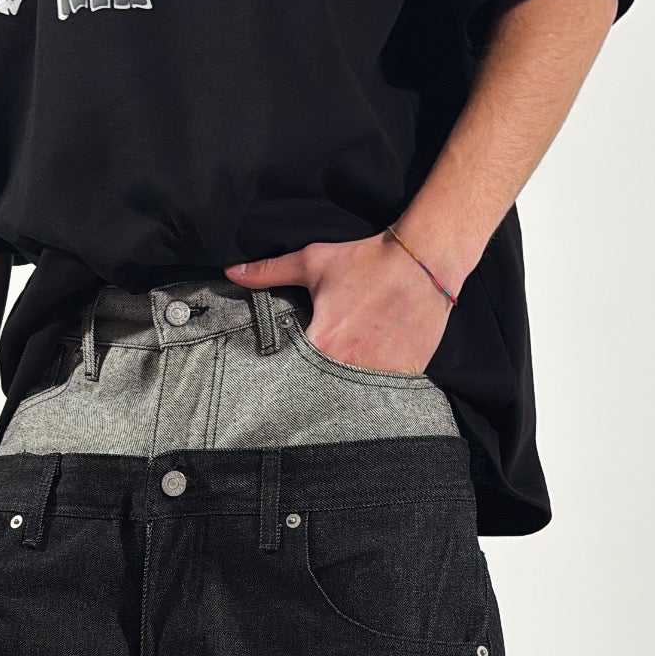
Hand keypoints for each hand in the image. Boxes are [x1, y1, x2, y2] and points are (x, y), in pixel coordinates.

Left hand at [226, 232, 455, 374]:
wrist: (423, 260)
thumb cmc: (366, 259)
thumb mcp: (314, 263)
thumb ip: (270, 272)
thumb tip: (231, 272)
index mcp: (322, 340)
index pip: (293, 373)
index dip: (290, 377)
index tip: (288, 380)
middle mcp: (348, 362)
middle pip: (322, 389)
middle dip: (317, 388)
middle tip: (317, 384)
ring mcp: (378, 372)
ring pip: (353, 395)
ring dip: (346, 392)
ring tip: (346, 383)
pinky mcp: (404, 375)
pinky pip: (383, 394)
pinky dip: (376, 391)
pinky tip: (372, 379)